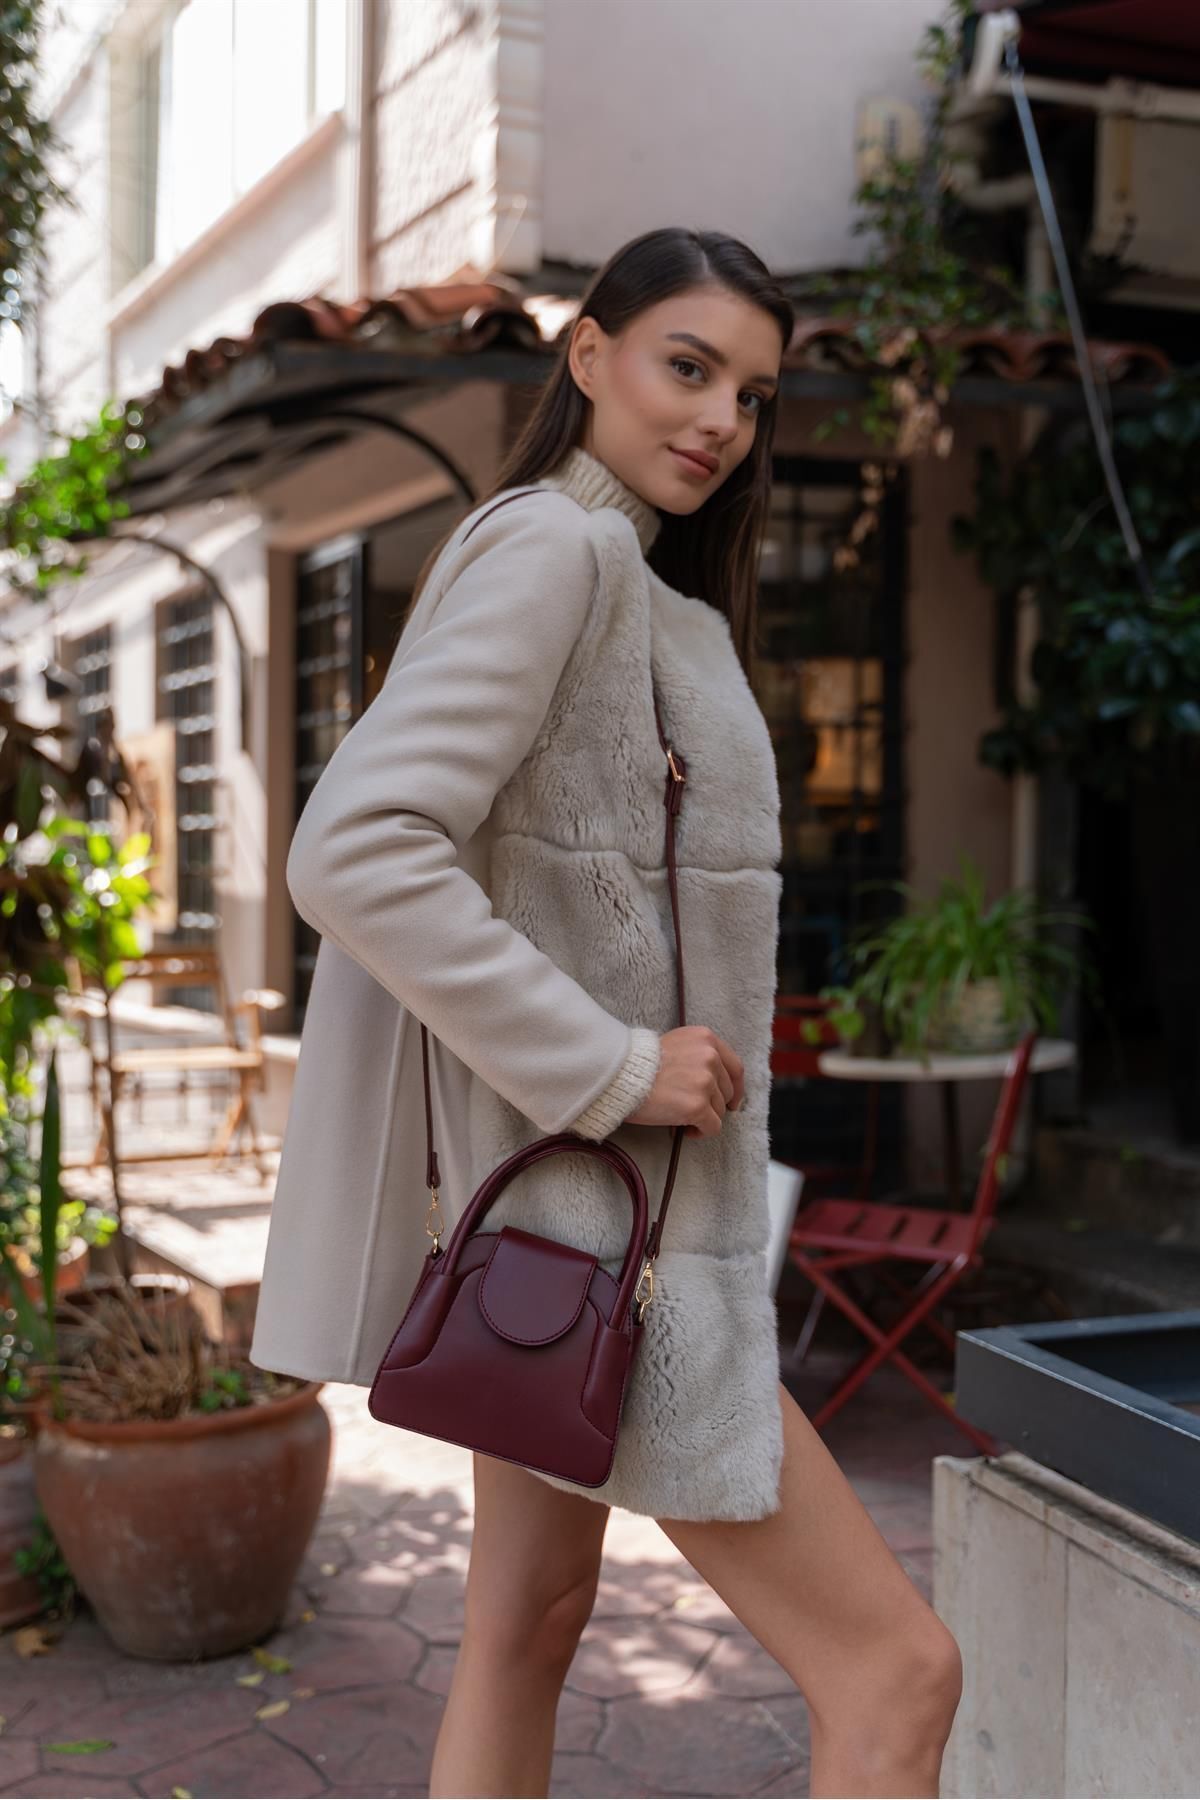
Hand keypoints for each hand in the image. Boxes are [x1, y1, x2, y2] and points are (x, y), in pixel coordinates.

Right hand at [625, 1025, 744, 1137]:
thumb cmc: (640, 1062)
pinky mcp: (698, 1106)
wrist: (620, 1075)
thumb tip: (714, 1079)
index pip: (735, 1068)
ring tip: (682, 1117)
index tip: (731, 1101)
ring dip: (704, 1118)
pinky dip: (701, 1132)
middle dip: (713, 1104)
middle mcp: (710, 1057)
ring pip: (720, 1111)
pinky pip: (712, 1127)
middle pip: (727, 1092)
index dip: (735, 1088)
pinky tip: (686, 1130)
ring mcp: (705, 1082)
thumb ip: (697, 1055)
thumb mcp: (675, 1043)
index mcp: (706, 1039)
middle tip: (693, 1110)